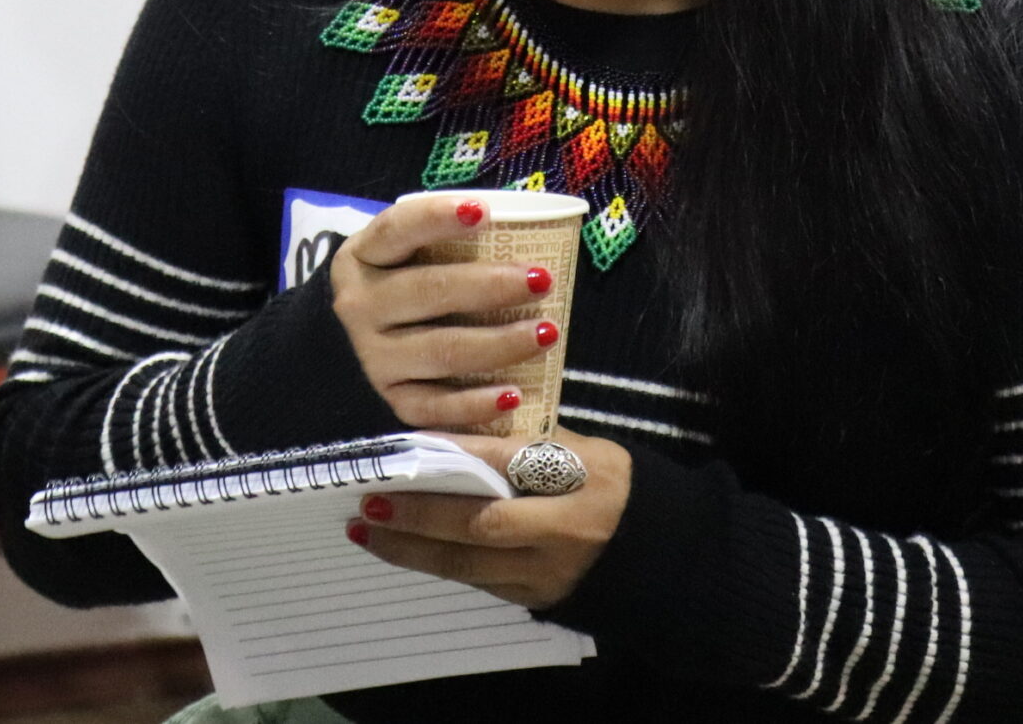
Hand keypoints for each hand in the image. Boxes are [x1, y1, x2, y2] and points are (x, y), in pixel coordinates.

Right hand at [329, 194, 564, 430]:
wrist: (366, 342)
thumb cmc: (410, 283)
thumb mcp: (411, 254)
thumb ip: (450, 240)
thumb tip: (529, 227)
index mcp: (363, 257)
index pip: (397, 230)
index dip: (437, 218)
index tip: (485, 212)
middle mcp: (360, 306)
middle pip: (428, 291)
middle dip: (490, 286)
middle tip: (541, 281)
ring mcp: (374, 357)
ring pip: (440, 350)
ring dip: (498, 343)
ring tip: (546, 333)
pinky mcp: (392, 400)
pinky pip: (436, 407)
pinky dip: (476, 404)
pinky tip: (514, 396)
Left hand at [346, 428, 631, 610]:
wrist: (657, 552)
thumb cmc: (612, 485)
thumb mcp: (588, 449)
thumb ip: (533, 440)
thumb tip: (466, 424)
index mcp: (579, 476)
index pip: (505, 462)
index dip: (452, 453)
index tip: (405, 446)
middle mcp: (562, 528)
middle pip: (479, 522)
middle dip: (420, 513)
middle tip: (370, 500)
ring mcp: (547, 570)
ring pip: (469, 563)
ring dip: (412, 549)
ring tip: (365, 532)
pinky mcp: (535, 598)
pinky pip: (478, 582)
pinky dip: (437, 566)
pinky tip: (401, 552)